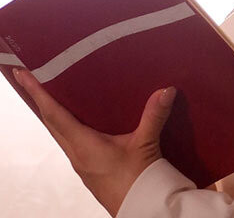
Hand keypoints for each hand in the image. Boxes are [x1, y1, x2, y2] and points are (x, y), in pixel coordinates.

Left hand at [13, 67, 175, 216]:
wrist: (141, 210)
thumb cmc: (137, 182)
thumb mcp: (145, 144)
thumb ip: (154, 115)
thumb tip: (165, 90)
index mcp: (83, 145)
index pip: (54, 113)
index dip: (37, 92)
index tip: (23, 75)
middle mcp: (77, 153)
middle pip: (50, 122)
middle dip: (39, 100)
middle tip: (32, 79)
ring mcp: (81, 163)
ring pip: (59, 133)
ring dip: (51, 114)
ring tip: (51, 96)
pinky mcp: (90, 168)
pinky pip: (70, 141)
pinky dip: (66, 126)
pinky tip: (79, 122)